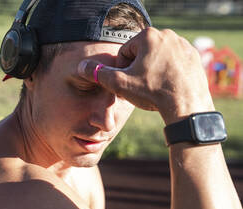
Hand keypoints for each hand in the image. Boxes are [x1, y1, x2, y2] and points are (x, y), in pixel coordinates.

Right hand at [78, 27, 214, 124]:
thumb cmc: (153, 92)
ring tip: (153, 88)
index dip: (121, 70)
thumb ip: (99, 74)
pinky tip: (166, 86)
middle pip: (141, 53)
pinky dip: (167, 73)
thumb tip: (83, 66)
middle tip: (139, 87)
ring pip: (157, 58)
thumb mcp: (120, 84)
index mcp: (148, 36)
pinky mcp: (194, 56)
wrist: (187, 106)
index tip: (126, 84)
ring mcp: (183, 45)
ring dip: (151, 71)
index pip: (124, 52)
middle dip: (136, 70)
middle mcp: (168, 35)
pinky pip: (173, 63)